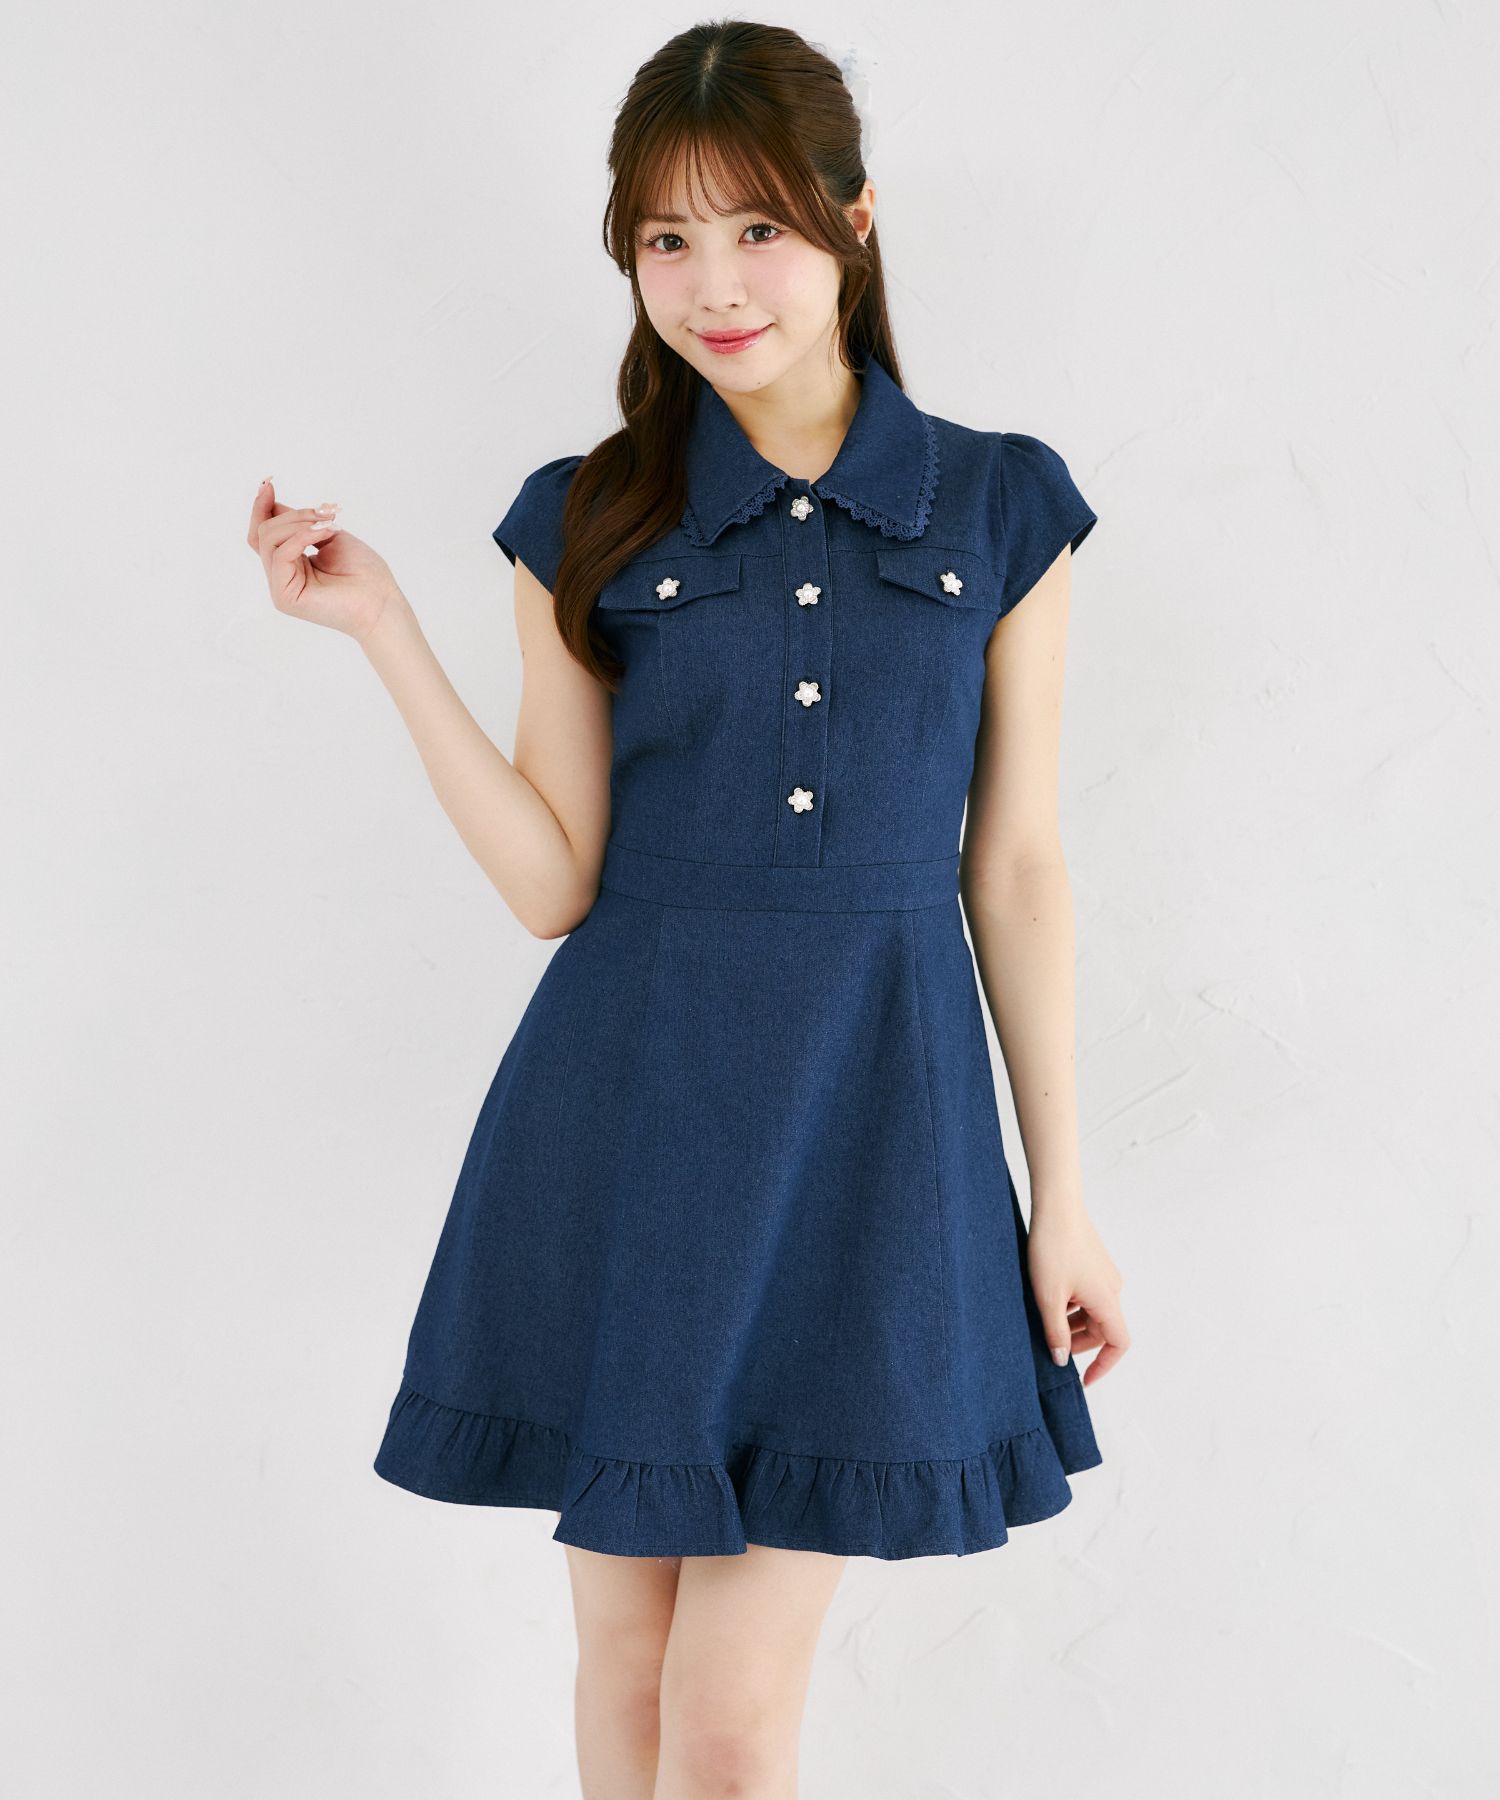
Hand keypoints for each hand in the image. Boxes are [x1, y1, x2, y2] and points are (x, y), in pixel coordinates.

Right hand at [247, 478, 402, 640]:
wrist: (381, 601)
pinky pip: (280, 555)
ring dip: (299, 523)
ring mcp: (280, 588)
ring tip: (328, 525)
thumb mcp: (327, 534)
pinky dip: (301, 538)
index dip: (262, 507)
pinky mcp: (285, 596)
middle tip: (325, 512)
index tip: (269, 483)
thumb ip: (299, 522)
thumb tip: (272, 502)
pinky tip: (323, 534)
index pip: (263, 532)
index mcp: (291, 563)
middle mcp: (281, 576)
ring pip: (269, 540)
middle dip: (293, 514)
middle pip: (264, 532)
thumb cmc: (364, 573)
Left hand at [1027, 1203, 1128, 1387]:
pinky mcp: (1092, 1263)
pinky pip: (1086, 1295)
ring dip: (1072, 1323)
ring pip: (1092, 1312)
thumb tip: (1061, 1359)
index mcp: (1107, 1300)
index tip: (1084, 1379)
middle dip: (1078, 1343)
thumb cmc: (1052, 1248)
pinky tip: (1047, 1298)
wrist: (1056, 1205)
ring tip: (1043, 1320)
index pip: (1118, 1343)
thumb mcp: (1048, 1297)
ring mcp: (1103, 1274)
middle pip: (1102, 1329)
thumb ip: (1055, 1332)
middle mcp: (1112, 1288)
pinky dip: (1071, 1305)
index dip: (1104, 1365)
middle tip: (1049, 1346)